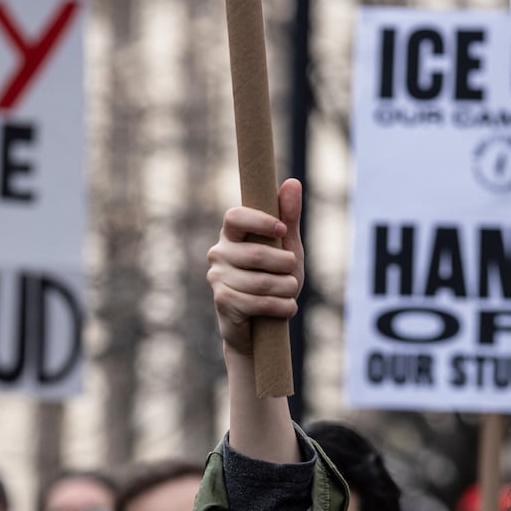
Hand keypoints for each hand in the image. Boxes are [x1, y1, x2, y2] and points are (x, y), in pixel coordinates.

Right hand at [206, 178, 303, 357]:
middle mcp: (218, 253)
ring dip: (286, 288)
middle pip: (256, 253)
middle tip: (293, 272)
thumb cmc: (274, 280)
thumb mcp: (287, 249)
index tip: (282, 230)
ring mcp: (217, 278)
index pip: (235, 217)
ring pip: (261, 281)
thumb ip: (288, 219)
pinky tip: (287, 307)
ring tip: (291, 292)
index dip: (259, 221)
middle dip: (284, 265)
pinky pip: (258, 302)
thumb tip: (292, 182)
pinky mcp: (222, 301)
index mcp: (231, 235)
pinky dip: (281, 306)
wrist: (259, 328)